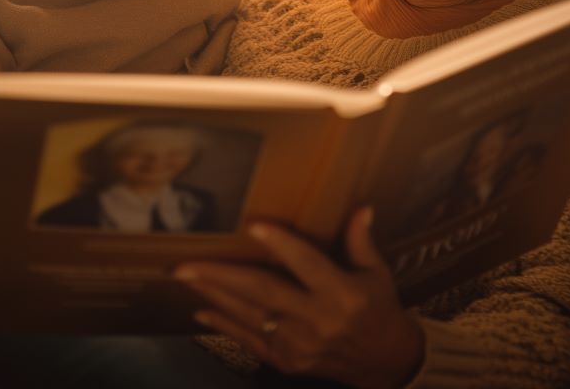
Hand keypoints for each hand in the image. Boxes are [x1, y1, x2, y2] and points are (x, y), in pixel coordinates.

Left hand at [176, 207, 425, 388]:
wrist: (384, 363)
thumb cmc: (379, 308)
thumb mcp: (377, 273)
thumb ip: (360, 241)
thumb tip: (361, 207)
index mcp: (342, 293)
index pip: (307, 264)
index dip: (282, 244)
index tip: (254, 225)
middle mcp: (318, 320)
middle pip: (264, 292)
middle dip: (222, 276)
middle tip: (185, 263)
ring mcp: (300, 344)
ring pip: (250, 316)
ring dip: (214, 295)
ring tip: (185, 277)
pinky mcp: (288, 361)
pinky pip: (250, 340)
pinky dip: (224, 324)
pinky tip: (201, 310)